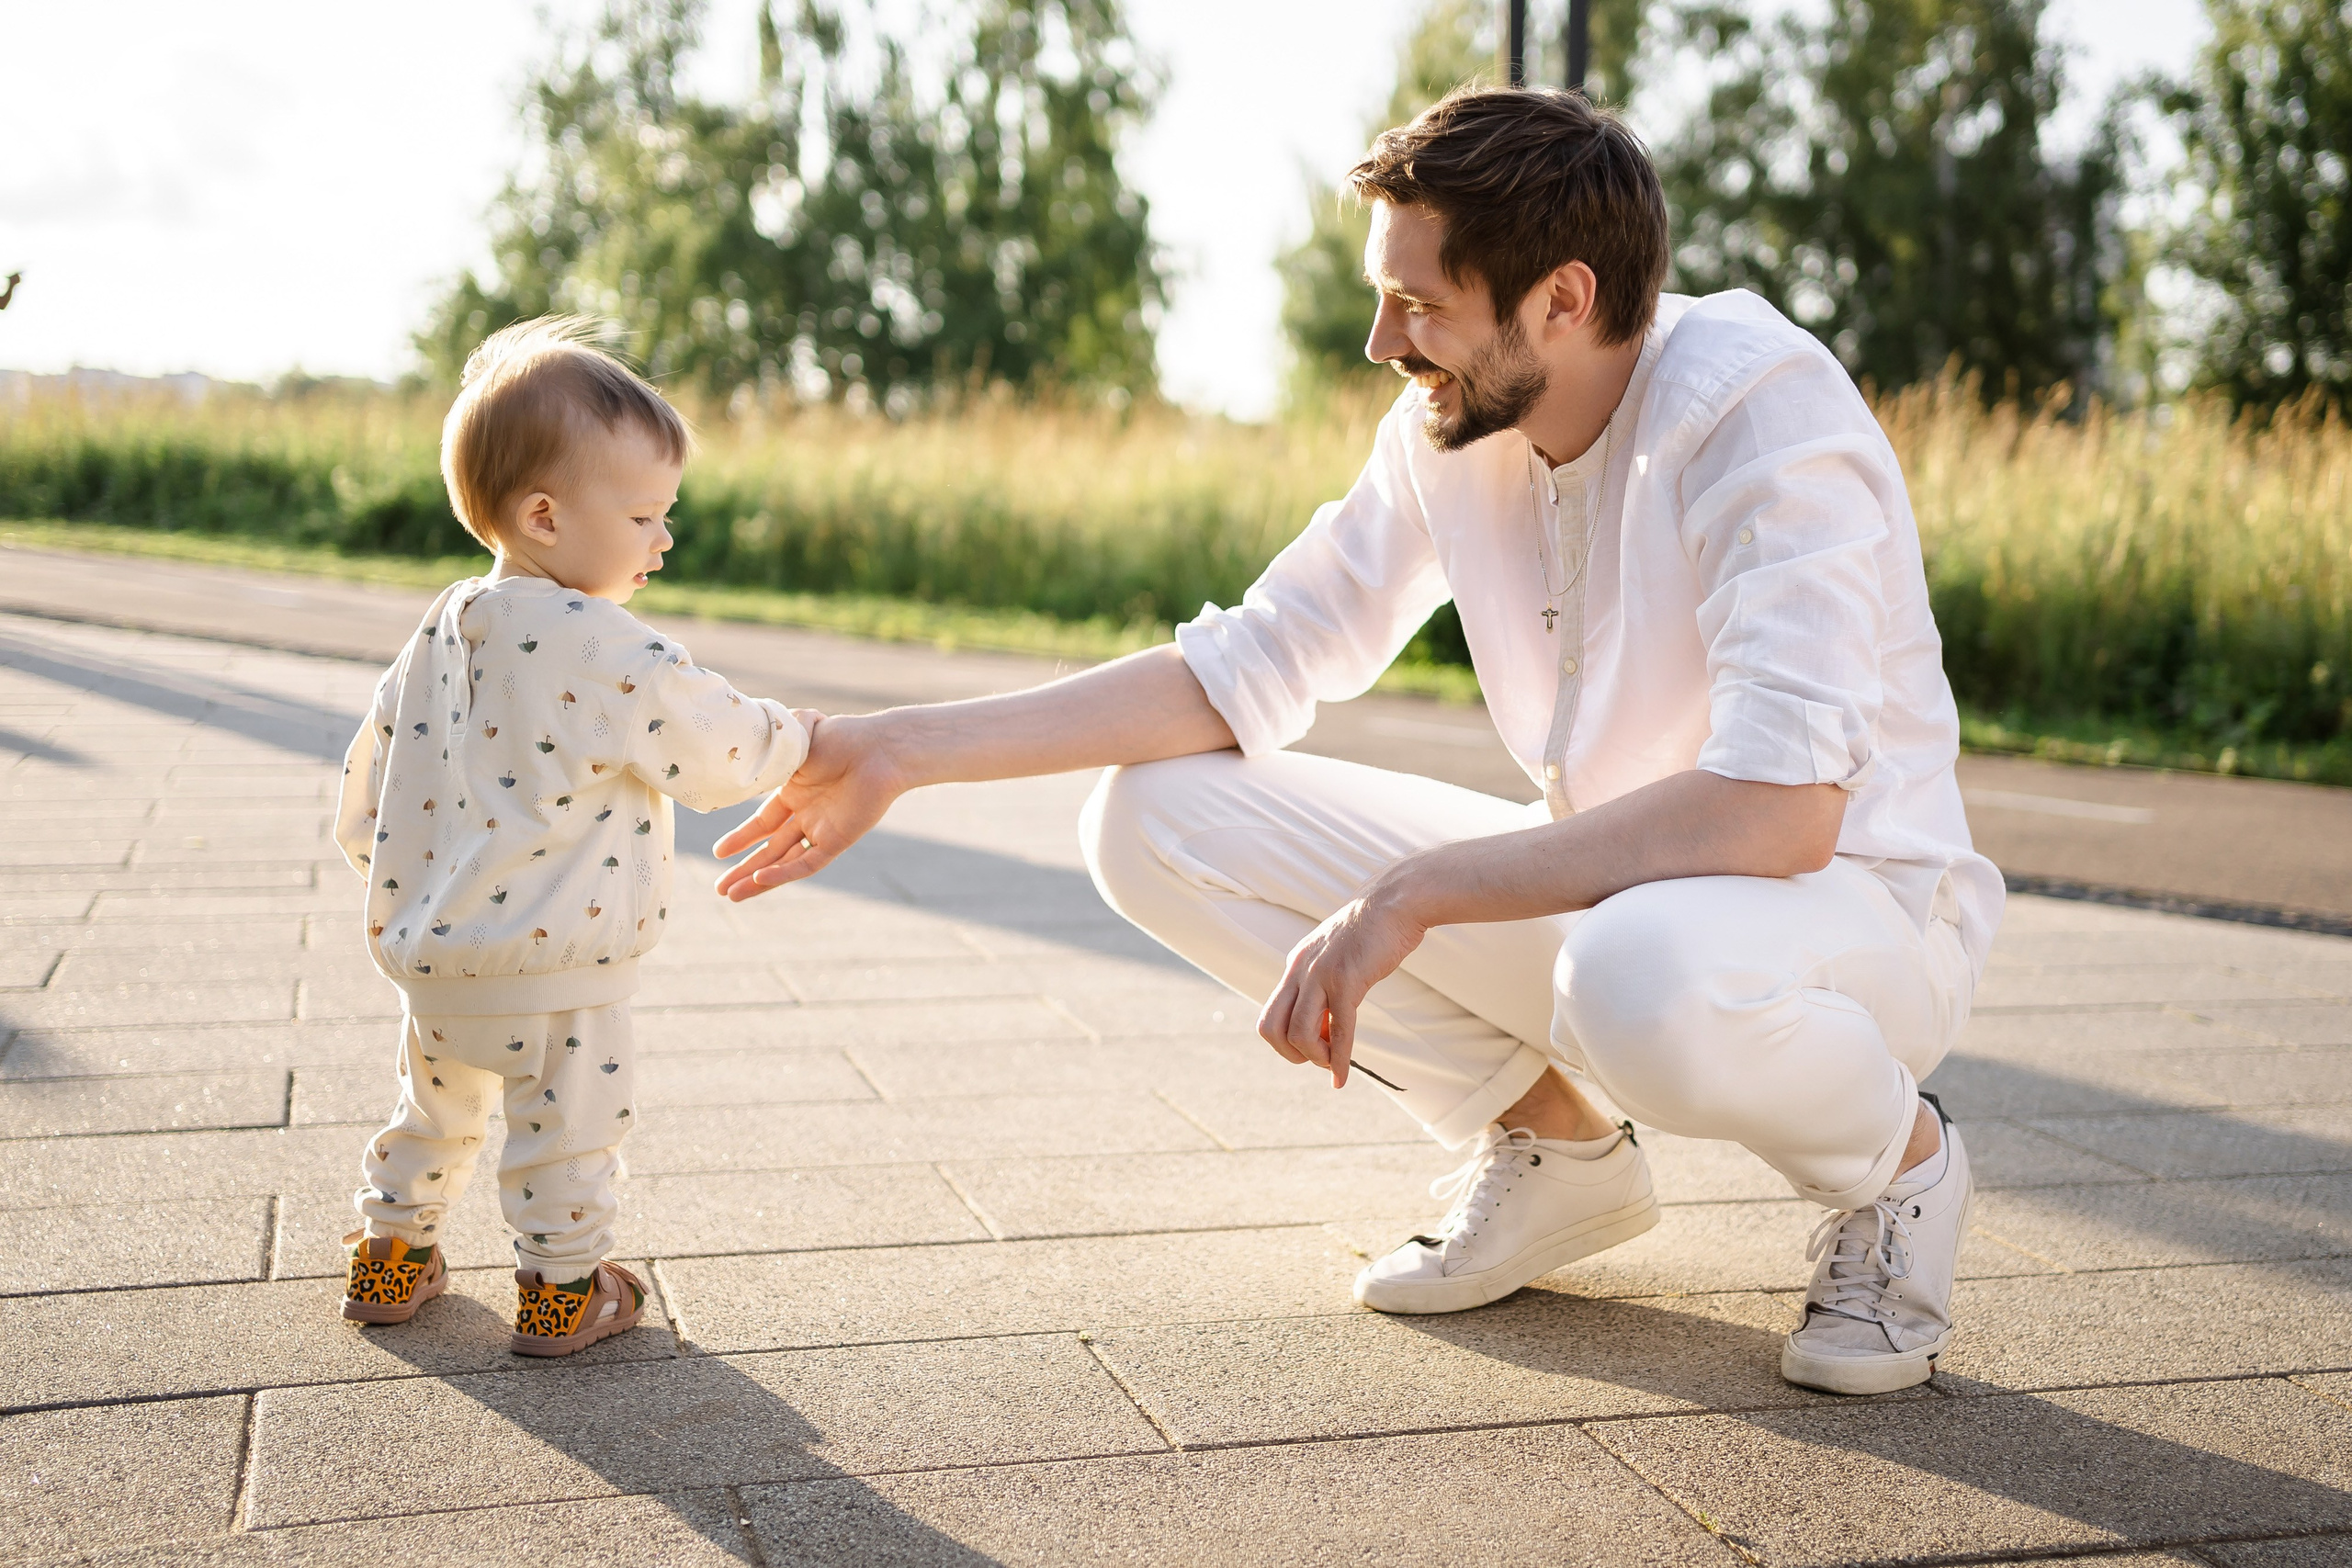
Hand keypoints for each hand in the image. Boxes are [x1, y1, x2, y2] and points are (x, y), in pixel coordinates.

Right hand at [712, 711, 899, 900]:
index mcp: (795, 792)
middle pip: (770, 849)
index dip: (741, 839)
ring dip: (757, 879)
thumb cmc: (841, 737)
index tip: (719, 852)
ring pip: (784, 861)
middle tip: (718, 889)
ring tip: (730, 895)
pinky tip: (761, 879)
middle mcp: (807, 814)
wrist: (877, 748)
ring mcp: (822, 828)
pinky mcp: (839, 839)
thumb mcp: (796, 741)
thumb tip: (742, 748)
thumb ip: (771, 752)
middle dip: (744, 869)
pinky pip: (808, 862)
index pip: (763, 823)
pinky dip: (784, 872)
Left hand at [1256, 881, 1427, 1087]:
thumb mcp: (1337, 956)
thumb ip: (1325, 982)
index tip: (1317, 1043)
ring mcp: (1321, 974)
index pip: (1272, 1013)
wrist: (1397, 900)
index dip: (1288, 1040)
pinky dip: (1338, 1060)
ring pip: (1299, 1033)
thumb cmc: (1373, 931)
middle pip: (1270, 1027)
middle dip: (1289, 1053)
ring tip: (1334, 1062)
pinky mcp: (1347, 980)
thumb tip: (1327, 1020)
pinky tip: (1341, 1079)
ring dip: (1316, 1057)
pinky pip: (1339, 1030)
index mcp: (1296, 964)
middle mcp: (1300, 969)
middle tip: (1317, 1058)